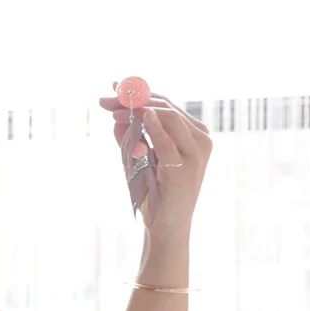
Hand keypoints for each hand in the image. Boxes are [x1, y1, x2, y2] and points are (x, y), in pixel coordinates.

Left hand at [98, 82, 211, 236]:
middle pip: (167, 107)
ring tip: (115, 111)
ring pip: (169, 117)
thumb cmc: (153, 191)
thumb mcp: (138, 157)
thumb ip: (129, 137)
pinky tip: (140, 116)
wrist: (166, 224)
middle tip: (109, 98)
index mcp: (193, 134)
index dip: (140, 93)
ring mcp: (196, 152)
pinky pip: (166, 141)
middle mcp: (200, 139)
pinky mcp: (186, 167)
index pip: (166, 105)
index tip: (114, 87)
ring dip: (139, 110)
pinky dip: (153, 127)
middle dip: (135, 99)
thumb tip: (116, 117)